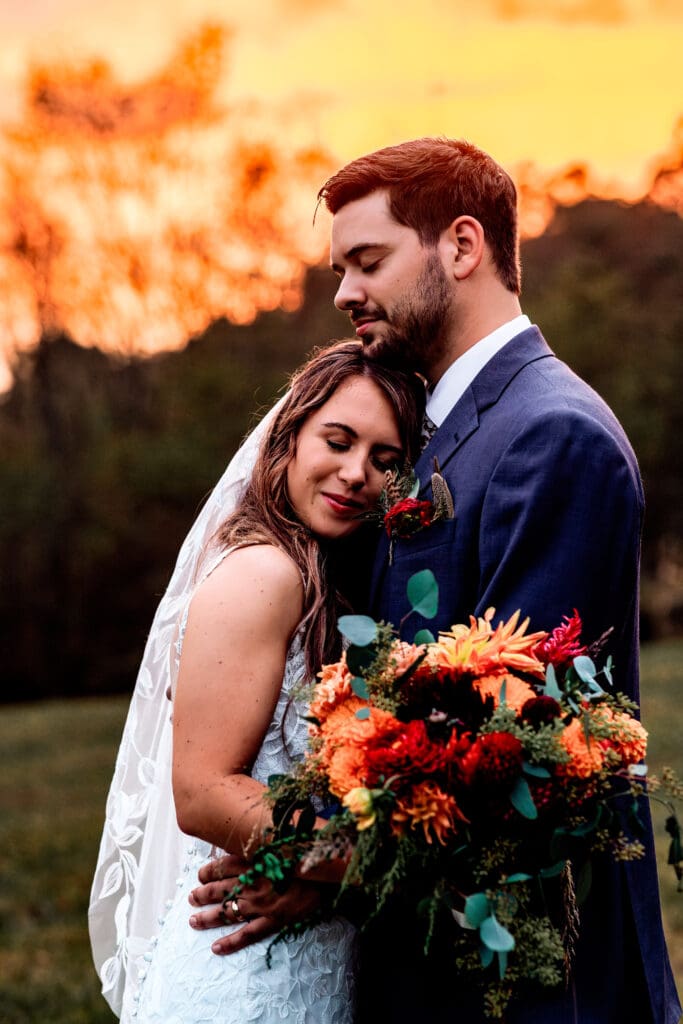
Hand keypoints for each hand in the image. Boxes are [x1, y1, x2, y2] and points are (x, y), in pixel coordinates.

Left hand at [188, 853, 322, 954]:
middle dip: (202, 894)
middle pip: (220, 889)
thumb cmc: (304, 856)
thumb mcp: (280, 842)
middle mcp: (252, 883)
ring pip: (227, 912)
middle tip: (191, 898)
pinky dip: (230, 943)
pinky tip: (216, 948)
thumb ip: (260, 843)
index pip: (222, 866)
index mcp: (254, 861)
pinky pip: (247, 935)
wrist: (328, 874)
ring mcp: (261, 904)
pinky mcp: (273, 920)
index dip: (208, 871)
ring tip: (193, 921)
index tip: (200, 874)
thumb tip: (244, 839)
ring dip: (208, 918)